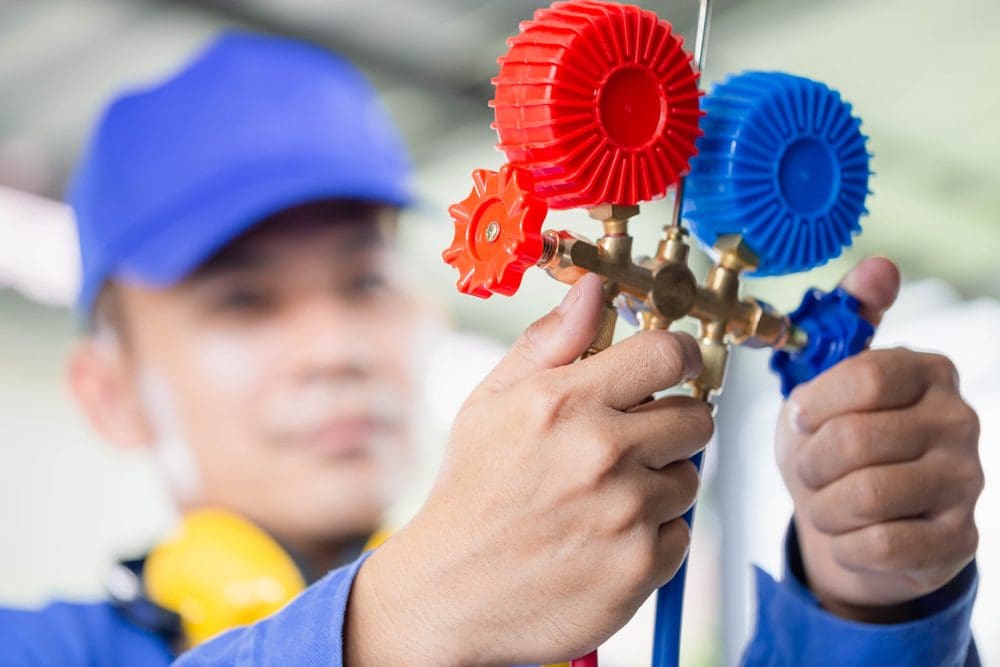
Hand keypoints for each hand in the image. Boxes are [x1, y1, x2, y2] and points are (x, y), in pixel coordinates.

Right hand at [345, 274, 713, 665]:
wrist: (450, 592)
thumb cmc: (470, 491)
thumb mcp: (489, 403)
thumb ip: (548, 342)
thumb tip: (594, 290)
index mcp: (563, 402)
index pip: (667, 354)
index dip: (680, 356)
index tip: (676, 366)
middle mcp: (602, 452)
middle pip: (696, 417)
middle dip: (671, 423)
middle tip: (633, 441)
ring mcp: (626, 513)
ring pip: (689, 478)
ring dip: (659, 482)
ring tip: (605, 497)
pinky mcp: (641, 567)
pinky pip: (681, 532)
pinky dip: (653, 534)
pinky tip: (606, 536)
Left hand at [776, 257, 983, 621]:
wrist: (860, 524)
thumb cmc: (838, 445)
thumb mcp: (827, 385)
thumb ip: (845, 323)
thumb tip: (880, 267)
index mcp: (927, 372)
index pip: (865, 376)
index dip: (815, 404)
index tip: (799, 417)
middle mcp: (959, 420)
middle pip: (855, 441)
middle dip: (809, 462)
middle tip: (807, 469)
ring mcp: (966, 482)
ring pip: (864, 496)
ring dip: (822, 506)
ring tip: (823, 501)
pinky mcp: (960, 541)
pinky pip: (881, 545)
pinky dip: (845, 543)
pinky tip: (849, 533)